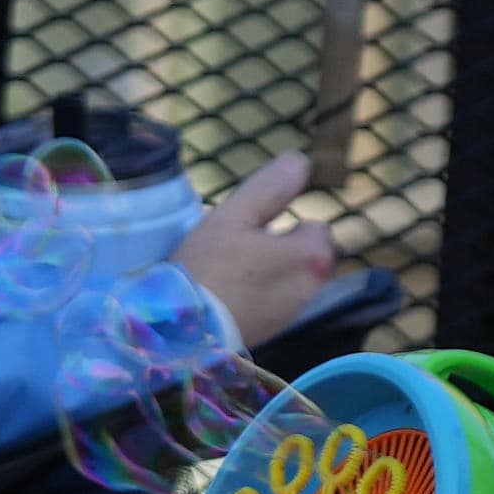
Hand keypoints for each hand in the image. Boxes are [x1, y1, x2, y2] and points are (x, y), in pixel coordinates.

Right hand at [178, 154, 349, 352]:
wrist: (178, 332)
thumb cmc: (207, 269)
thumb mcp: (234, 216)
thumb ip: (271, 187)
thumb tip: (300, 161)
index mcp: (314, 257)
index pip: (311, 227)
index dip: (278, 227)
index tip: (246, 236)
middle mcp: (314, 288)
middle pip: (300, 253)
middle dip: (276, 250)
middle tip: (234, 255)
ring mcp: (294, 314)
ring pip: (285, 277)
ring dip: (265, 273)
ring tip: (226, 276)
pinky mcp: (273, 332)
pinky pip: (270, 301)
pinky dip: (256, 297)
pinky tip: (225, 298)